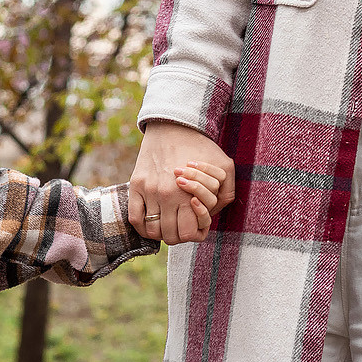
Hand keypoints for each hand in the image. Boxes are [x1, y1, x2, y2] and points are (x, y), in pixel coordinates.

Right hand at [129, 121, 234, 243]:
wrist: (173, 125)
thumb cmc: (201, 147)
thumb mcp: (224, 166)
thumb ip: (226, 192)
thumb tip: (215, 213)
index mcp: (189, 193)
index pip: (187, 233)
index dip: (193, 235)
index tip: (194, 227)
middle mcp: (167, 195)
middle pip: (170, 235)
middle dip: (177, 235)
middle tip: (181, 227)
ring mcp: (149, 191)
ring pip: (152, 230)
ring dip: (160, 232)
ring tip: (167, 225)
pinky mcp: (135, 185)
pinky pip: (135, 218)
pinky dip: (143, 226)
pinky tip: (152, 222)